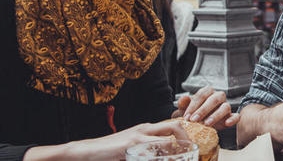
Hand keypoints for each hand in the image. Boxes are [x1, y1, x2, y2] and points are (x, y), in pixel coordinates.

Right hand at [25, 119, 188, 160]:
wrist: (89, 151)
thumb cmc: (110, 150)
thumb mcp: (132, 145)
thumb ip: (147, 147)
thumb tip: (162, 154)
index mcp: (146, 128)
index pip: (172, 124)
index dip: (186, 133)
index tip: (193, 145)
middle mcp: (145, 129)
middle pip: (175, 126)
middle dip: (188, 138)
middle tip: (193, 151)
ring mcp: (139, 136)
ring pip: (168, 138)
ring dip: (179, 149)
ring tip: (185, 157)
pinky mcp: (131, 146)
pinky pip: (154, 151)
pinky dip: (162, 156)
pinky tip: (165, 159)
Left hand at [172, 86, 239, 129]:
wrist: (201, 124)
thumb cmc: (194, 114)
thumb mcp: (186, 109)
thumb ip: (184, 103)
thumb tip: (184, 98)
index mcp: (208, 91)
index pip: (201, 94)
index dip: (193, 105)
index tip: (186, 116)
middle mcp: (218, 96)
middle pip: (213, 99)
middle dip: (203, 110)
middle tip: (194, 120)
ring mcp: (226, 106)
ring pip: (225, 107)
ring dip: (216, 115)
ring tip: (207, 124)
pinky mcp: (231, 116)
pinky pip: (236, 116)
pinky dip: (233, 119)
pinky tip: (227, 123)